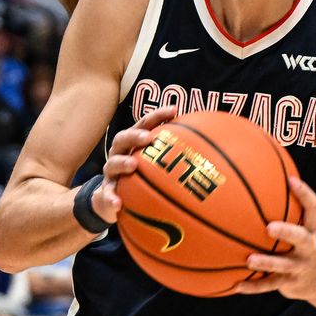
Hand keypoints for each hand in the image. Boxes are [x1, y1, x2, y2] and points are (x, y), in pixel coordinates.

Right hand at [92, 105, 177, 223]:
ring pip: (112, 164)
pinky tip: (118, 205)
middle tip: (148, 138)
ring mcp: (111, 173)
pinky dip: (111, 199)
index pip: (144, 124)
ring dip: (122, 163)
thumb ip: (173, 157)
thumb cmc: (138, 177)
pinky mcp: (106, 193)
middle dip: (135, 135)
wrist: (110, 200)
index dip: (157, 116)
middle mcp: (119, 154)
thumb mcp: (153, 165)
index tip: (175, 110)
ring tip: (133, 165)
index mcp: (133, 144)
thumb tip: (209, 150)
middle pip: (123, 138)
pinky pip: (106, 195)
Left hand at [234, 177, 315, 299]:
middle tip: (269, 227)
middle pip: (301, 239)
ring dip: (266, 263)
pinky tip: (236, 285)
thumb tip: (258, 175)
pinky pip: (269, 285)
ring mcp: (300, 267)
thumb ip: (287, 204)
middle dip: (287, 232)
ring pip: (283, 266)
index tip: (291, 180)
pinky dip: (252, 286)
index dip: (304, 194)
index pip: (313, 207)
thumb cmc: (302, 241)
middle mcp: (309, 247)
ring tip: (249, 260)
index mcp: (313, 229)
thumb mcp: (304, 223)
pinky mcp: (289, 283)